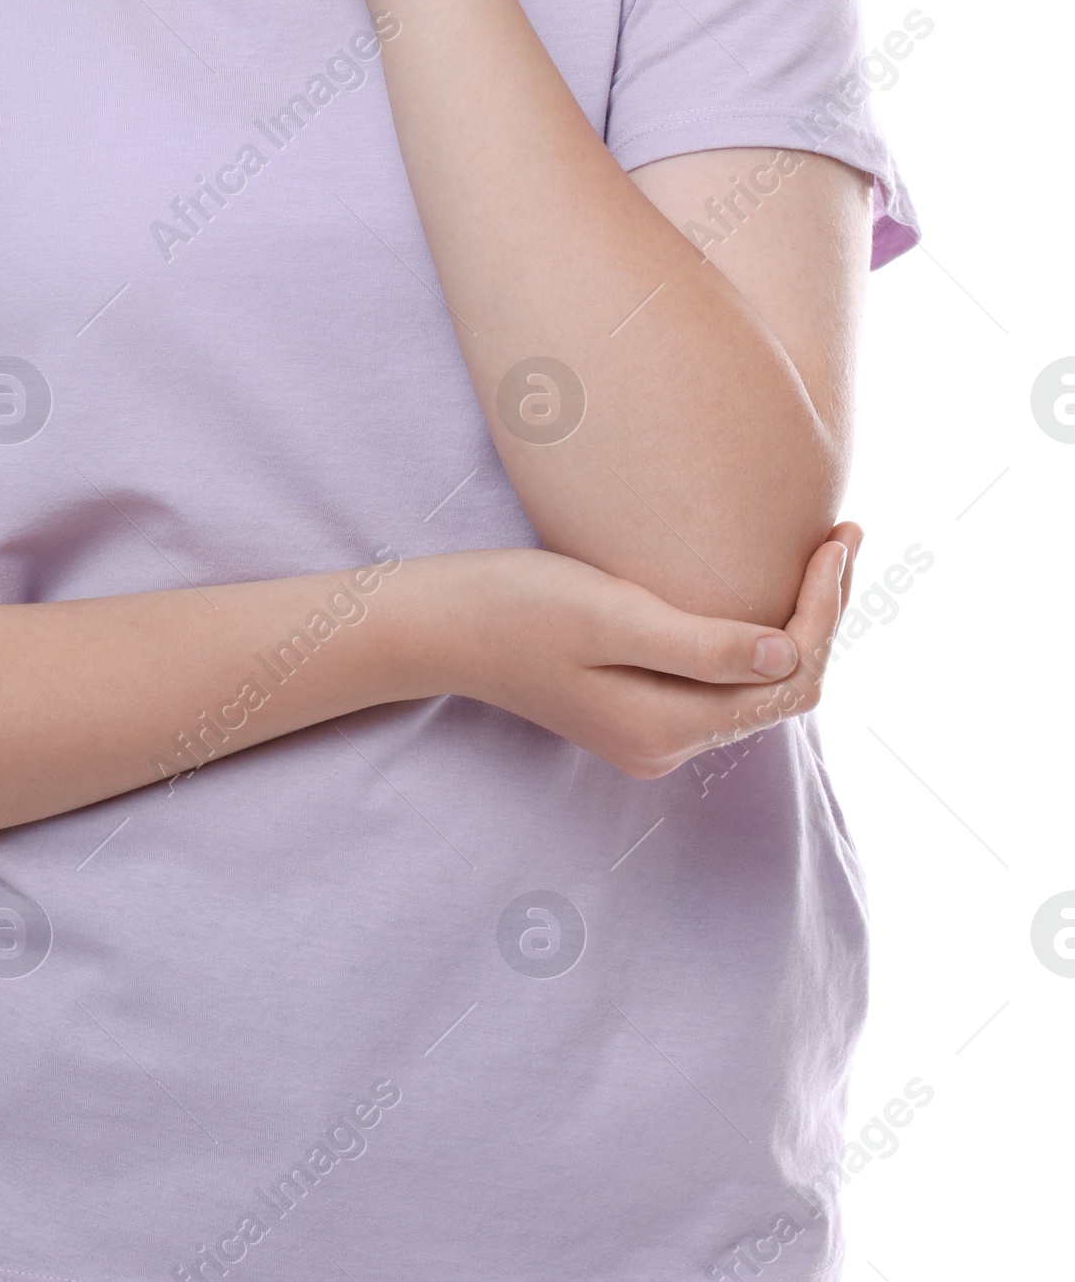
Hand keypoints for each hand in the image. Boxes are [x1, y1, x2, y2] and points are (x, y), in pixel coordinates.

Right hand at [431, 523, 862, 778]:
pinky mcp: (633, 709)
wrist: (438, 625)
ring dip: (795, 624)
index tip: (837, 537)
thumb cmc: (515, 605)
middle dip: (822, 614)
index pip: (787, 677)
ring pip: (756, 686)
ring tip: (818, 553)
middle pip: (781, 688)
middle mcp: (666, 747)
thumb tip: (790, 657)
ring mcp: (649, 733)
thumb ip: (702, 646)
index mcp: (666, 729)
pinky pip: (721, 680)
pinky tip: (762, 588)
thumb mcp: (611, 615)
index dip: (824, 609)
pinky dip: (755, 635)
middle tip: (843, 535)